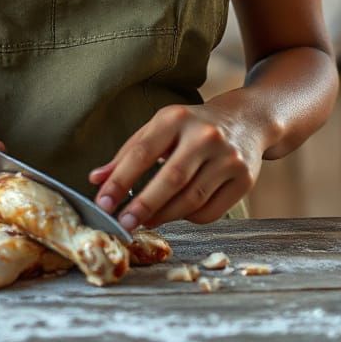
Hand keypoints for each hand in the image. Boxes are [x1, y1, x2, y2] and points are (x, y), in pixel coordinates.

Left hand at [88, 101, 261, 228]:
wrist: (245, 120)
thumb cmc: (191, 126)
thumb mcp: (159, 129)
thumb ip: (127, 154)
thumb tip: (96, 180)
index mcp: (176, 118)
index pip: (142, 152)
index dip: (120, 180)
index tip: (102, 202)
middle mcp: (204, 136)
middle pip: (170, 179)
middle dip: (143, 205)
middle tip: (123, 223)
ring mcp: (228, 158)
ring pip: (191, 199)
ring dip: (164, 216)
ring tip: (145, 221)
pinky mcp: (244, 179)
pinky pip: (210, 211)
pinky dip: (189, 218)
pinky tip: (177, 213)